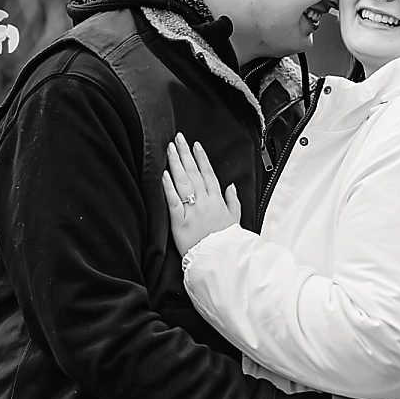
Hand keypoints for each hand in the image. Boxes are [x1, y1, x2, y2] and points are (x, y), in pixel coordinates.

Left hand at [162, 133, 240, 255]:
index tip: (195, 145)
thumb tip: (231, 186)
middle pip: (194, 173)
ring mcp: (192, 210)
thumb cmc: (226, 241)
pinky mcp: (179, 221)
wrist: (219, 260)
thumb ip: (233, 201)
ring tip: (170, 149)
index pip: (208, 174)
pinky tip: (164, 174)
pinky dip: (168, 187)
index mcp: (217, 200)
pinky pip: (173, 201)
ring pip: (183, 182)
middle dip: (185, 153)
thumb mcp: (235, 219)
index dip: (201, 158)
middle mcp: (204, 201)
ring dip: (176, 163)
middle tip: (178, 138)